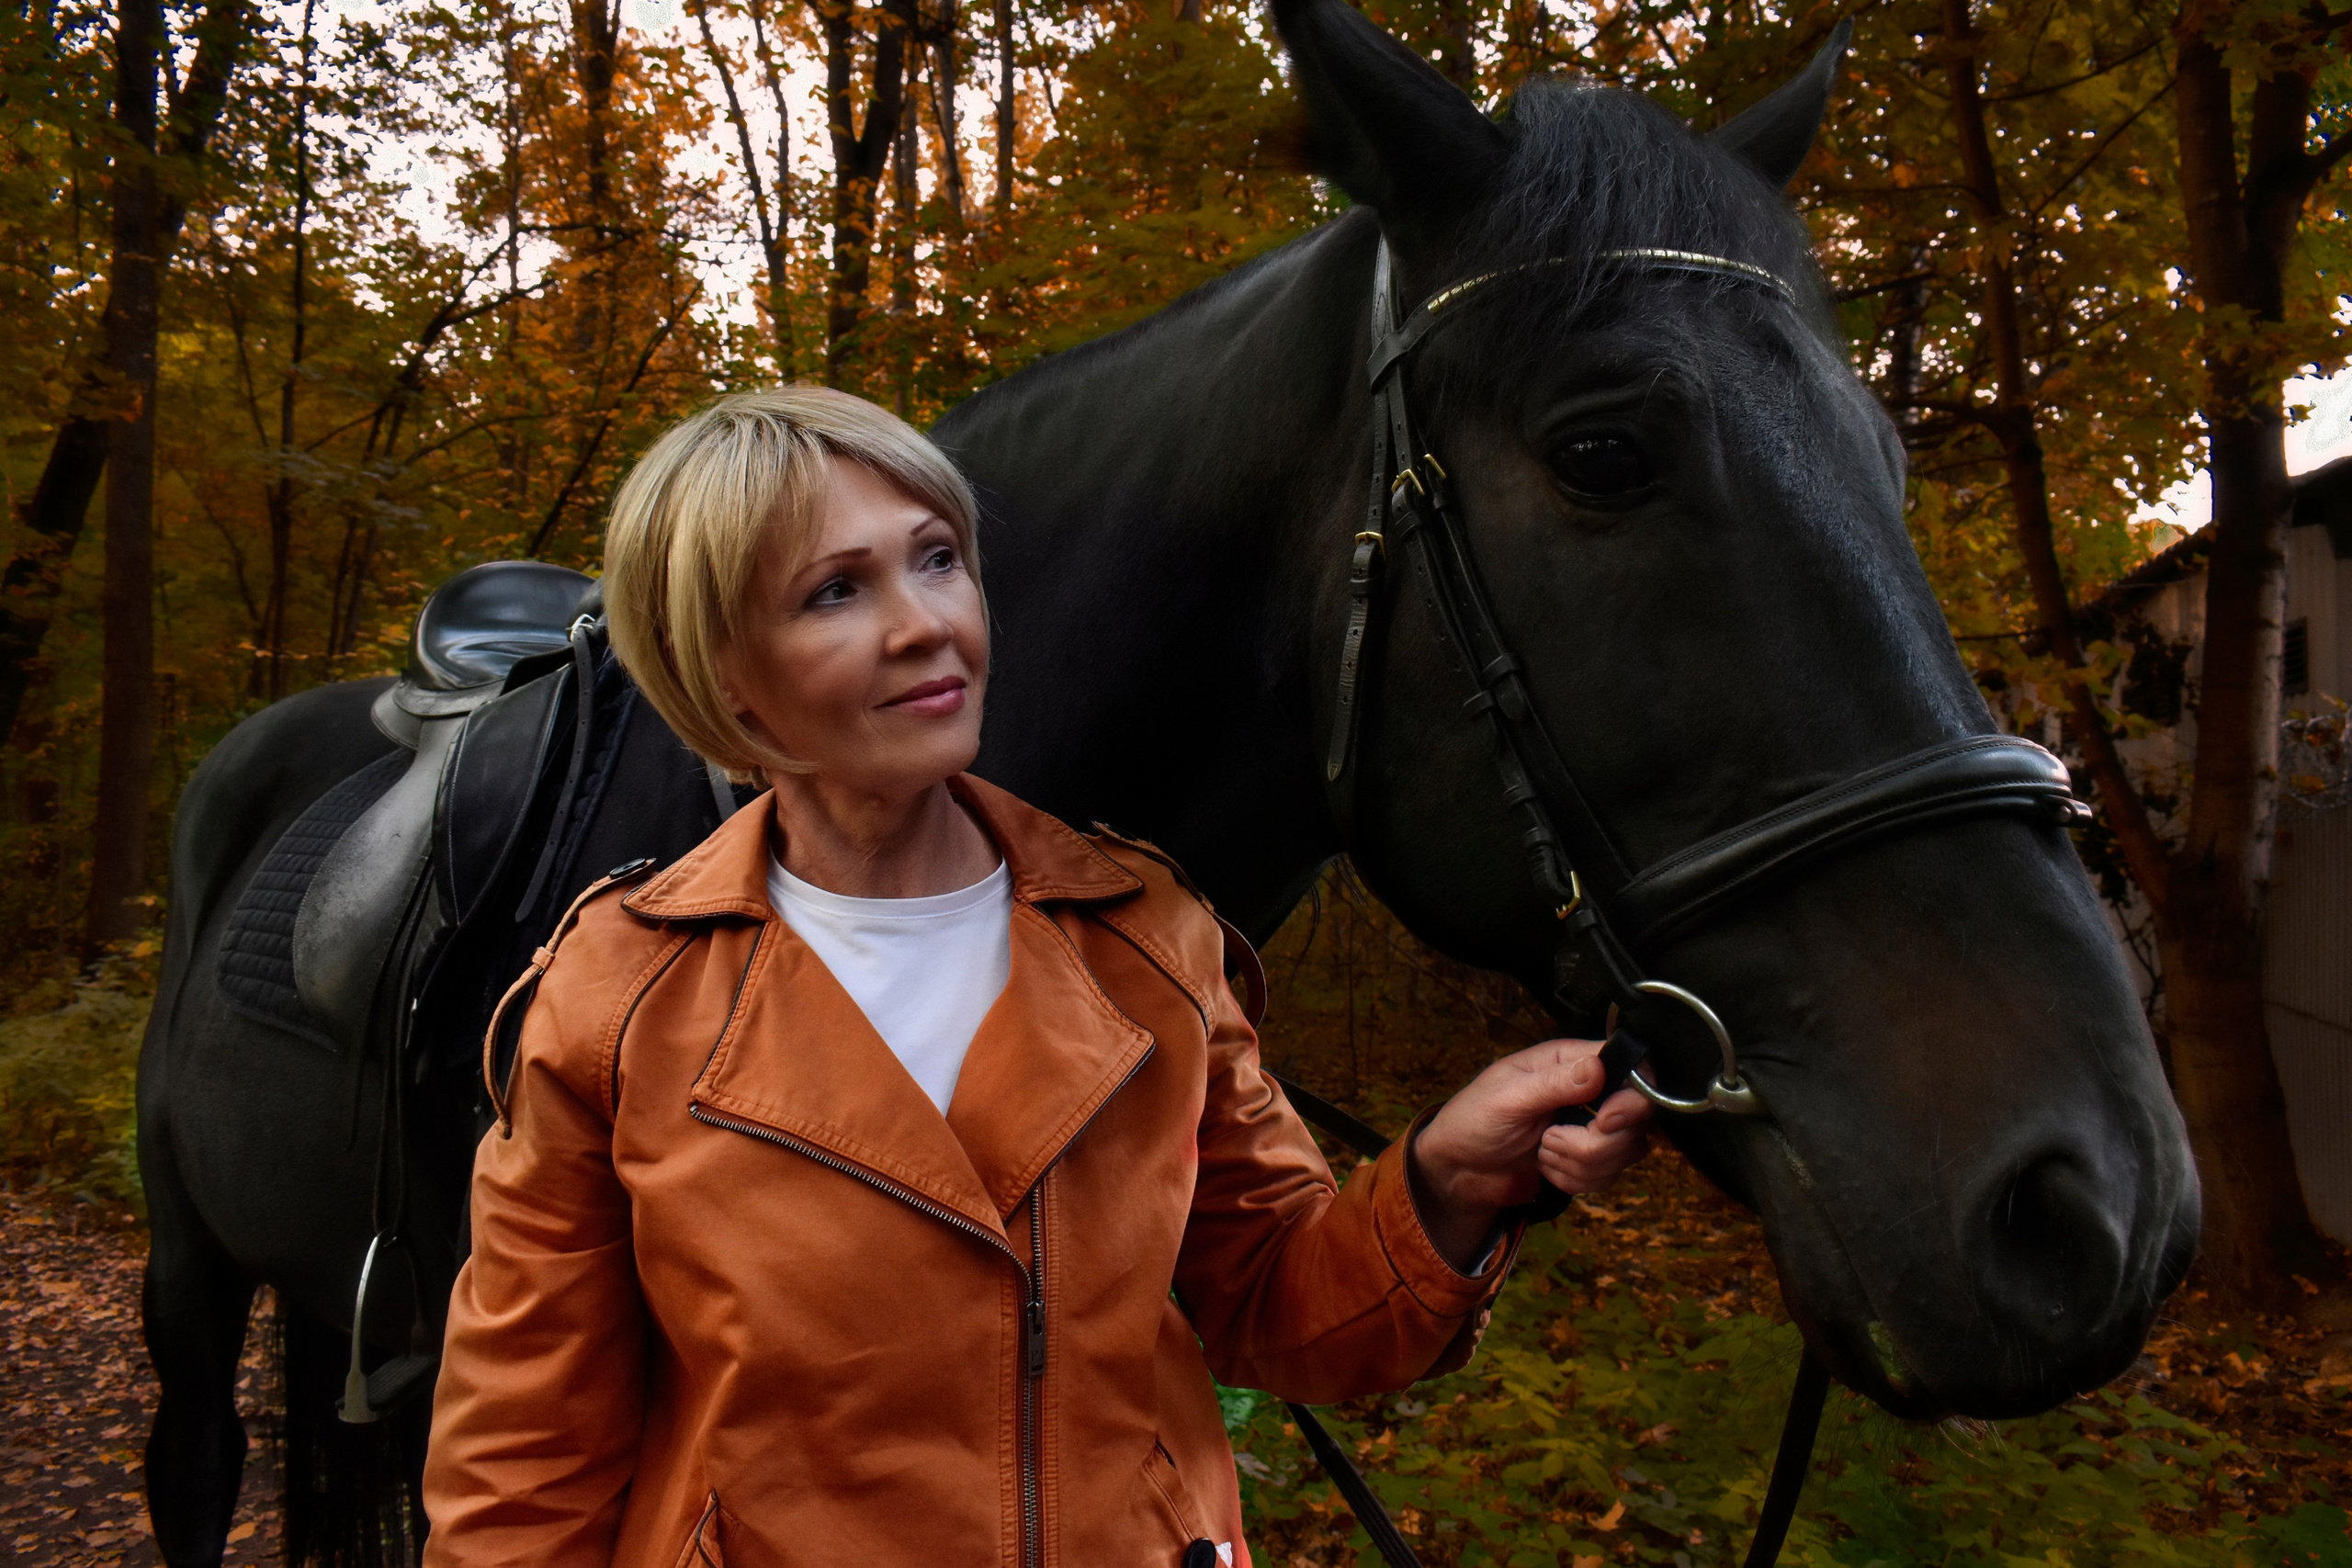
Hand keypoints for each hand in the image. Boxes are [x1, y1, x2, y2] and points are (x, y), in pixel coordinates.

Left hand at [1406, 1039, 1654, 1271]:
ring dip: (1579, 1163)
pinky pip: (1609, 1177)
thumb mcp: (1507, 1098)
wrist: (1459, 1171)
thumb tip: (1598, 1067)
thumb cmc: (1472, 1121)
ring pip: (1627, 1152)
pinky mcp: (1589, 1160)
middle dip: (1595, 1142)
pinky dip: (1576, 1180)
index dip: (1632, 1099)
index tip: (1605, 1120)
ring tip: (1541, 1152)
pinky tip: (1546, 1169)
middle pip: (1636, 1118)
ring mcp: (1591, 1127)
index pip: (1632, 1069)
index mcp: (1570, 1063)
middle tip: (1550, 1140)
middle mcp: (1590, 1092)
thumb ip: (1554, 1084)